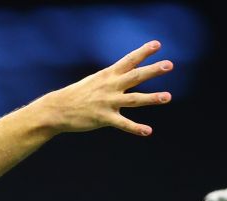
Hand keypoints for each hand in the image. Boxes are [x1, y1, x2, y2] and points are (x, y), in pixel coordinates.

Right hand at [38, 40, 173, 136]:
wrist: (57, 109)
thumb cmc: (76, 95)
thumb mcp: (95, 80)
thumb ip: (112, 78)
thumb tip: (127, 73)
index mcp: (108, 75)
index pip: (129, 60)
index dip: (143, 51)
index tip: (157, 44)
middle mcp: (110, 86)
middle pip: (136, 76)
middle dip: (153, 70)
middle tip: (169, 64)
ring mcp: (108, 102)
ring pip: (135, 99)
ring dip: (152, 98)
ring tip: (167, 97)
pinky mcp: (104, 118)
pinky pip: (123, 123)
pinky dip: (136, 128)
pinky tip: (148, 131)